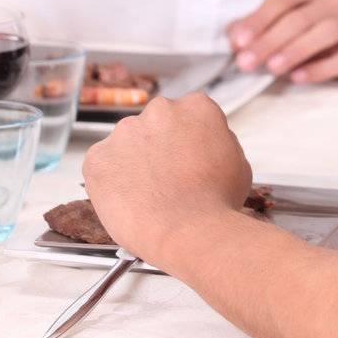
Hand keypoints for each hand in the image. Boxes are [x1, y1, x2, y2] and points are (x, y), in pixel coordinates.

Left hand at [82, 92, 252, 265]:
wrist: (188, 231)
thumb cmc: (215, 204)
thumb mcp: (238, 163)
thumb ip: (218, 143)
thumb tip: (206, 145)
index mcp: (196, 107)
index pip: (188, 115)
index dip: (187, 140)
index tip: (185, 158)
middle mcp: (159, 110)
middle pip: (155, 124)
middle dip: (158, 147)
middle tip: (166, 178)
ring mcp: (126, 131)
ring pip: (127, 143)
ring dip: (134, 162)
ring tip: (148, 194)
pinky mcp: (98, 156)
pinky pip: (102, 164)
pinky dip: (110, 180)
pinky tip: (129, 199)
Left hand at [228, 0, 337, 83]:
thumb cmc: (313, 37)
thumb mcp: (286, 28)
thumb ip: (260, 29)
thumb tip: (234, 39)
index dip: (258, 19)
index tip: (238, 42)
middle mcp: (336, 3)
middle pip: (300, 17)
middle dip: (270, 40)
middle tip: (247, 62)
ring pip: (325, 32)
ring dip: (295, 50)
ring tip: (273, 68)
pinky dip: (320, 68)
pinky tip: (299, 77)